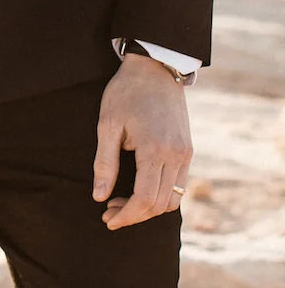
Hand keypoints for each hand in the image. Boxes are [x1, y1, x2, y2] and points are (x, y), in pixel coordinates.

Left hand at [93, 53, 191, 228]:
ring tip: (121, 202)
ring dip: (148, 208)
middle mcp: (176, 156)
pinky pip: (179, 185)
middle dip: (134, 215)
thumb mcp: (108, 124)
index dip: (126, 216)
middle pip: (159, 205)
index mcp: (156, 150)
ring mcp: (186, 154)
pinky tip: (139, 189)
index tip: (108, 220)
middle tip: (109, 212)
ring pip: (173, 199)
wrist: (155, 68)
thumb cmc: (126, 92)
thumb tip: (99, 197)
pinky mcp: (188, 151)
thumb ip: (105, 163)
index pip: (144, 199)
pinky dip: (161, 196)